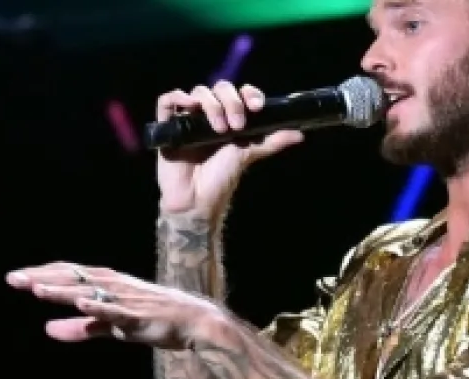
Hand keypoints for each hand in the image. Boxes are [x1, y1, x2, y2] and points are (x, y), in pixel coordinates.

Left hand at [7, 262, 223, 349]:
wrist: (194, 322)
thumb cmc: (153, 319)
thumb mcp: (111, 325)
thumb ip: (81, 327)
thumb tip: (47, 329)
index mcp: (106, 284)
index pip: (67, 274)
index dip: (41, 275)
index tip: (15, 278)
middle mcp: (113, 286)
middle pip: (72, 278)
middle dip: (43, 278)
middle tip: (13, 278)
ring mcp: (126, 299)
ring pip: (89, 292)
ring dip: (64, 290)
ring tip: (37, 289)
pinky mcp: (139, 316)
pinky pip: (116, 311)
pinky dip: (99, 306)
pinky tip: (81, 304)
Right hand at [156, 81, 303, 216]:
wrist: (198, 200)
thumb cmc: (221, 178)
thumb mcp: (250, 154)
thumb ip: (272, 141)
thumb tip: (300, 134)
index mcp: (229, 117)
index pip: (239, 93)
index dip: (248, 94)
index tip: (256, 106)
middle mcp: (209, 114)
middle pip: (220, 88)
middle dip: (232, 101)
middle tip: (237, 124)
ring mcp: (188, 118)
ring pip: (198, 92)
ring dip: (212, 105)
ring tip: (219, 128)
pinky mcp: (169, 125)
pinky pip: (168, 101)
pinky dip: (177, 97)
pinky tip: (189, 106)